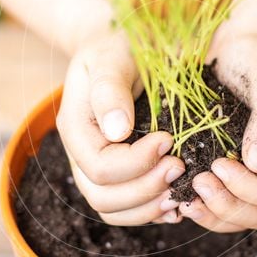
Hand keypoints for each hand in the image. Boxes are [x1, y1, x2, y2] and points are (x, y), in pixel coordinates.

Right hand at [56, 27, 183, 225]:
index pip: (100, 167)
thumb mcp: (114, 56)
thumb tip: (117, 131)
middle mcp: (81, 153)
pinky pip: (126, 209)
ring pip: (112, 209)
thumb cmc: (121, 44)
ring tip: (180, 192)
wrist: (124, 45)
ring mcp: (96, 167)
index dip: (137, 163)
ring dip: (149, 208)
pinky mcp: (117, 173)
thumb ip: (111, 90)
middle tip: (181, 167)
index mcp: (75, 126)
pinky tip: (177, 200)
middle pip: (103, 196)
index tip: (169, 140)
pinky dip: (151, 211)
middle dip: (146, 189)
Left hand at [178, 26, 256, 231]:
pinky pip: (222, 202)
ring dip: (212, 212)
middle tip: (196, 183)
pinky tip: (179, 194)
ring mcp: (256, 174)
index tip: (217, 165)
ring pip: (239, 216)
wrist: (249, 44)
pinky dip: (202, 206)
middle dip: (227, 206)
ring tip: (184, 196)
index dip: (247, 189)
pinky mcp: (233, 170)